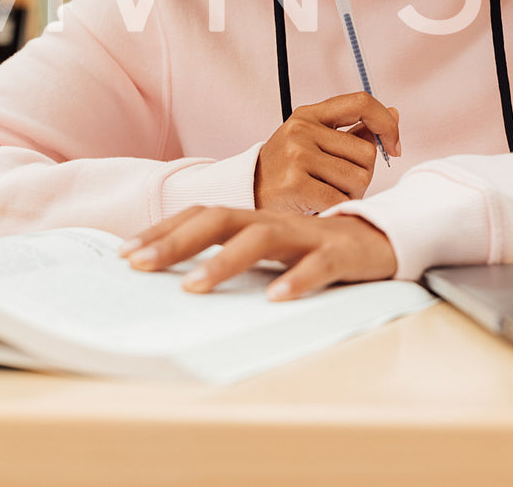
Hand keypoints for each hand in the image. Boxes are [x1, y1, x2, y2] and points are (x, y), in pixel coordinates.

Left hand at [120, 206, 398, 299]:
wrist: (386, 240)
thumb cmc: (318, 250)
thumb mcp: (271, 250)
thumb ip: (234, 256)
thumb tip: (178, 279)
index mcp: (256, 218)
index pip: (202, 215)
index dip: (163, 231)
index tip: (126, 253)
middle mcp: (277, 221)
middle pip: (222, 219)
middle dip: (176, 241)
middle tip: (140, 266)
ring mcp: (309, 235)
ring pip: (263, 239)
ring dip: (225, 261)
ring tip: (194, 287)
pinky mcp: (342, 254)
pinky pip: (318, 266)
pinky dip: (297, 279)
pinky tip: (276, 297)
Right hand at [253, 93, 400, 213]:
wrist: (248, 193)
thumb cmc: (288, 169)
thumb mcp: (315, 141)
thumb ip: (354, 129)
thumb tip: (394, 114)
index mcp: (309, 114)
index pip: (361, 102)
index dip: (386, 123)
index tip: (394, 146)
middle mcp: (301, 129)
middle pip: (367, 152)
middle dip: (362, 174)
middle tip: (336, 183)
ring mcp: (297, 156)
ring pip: (359, 178)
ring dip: (351, 193)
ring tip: (326, 193)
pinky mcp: (295, 184)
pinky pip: (341, 199)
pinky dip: (337, 207)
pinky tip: (319, 205)